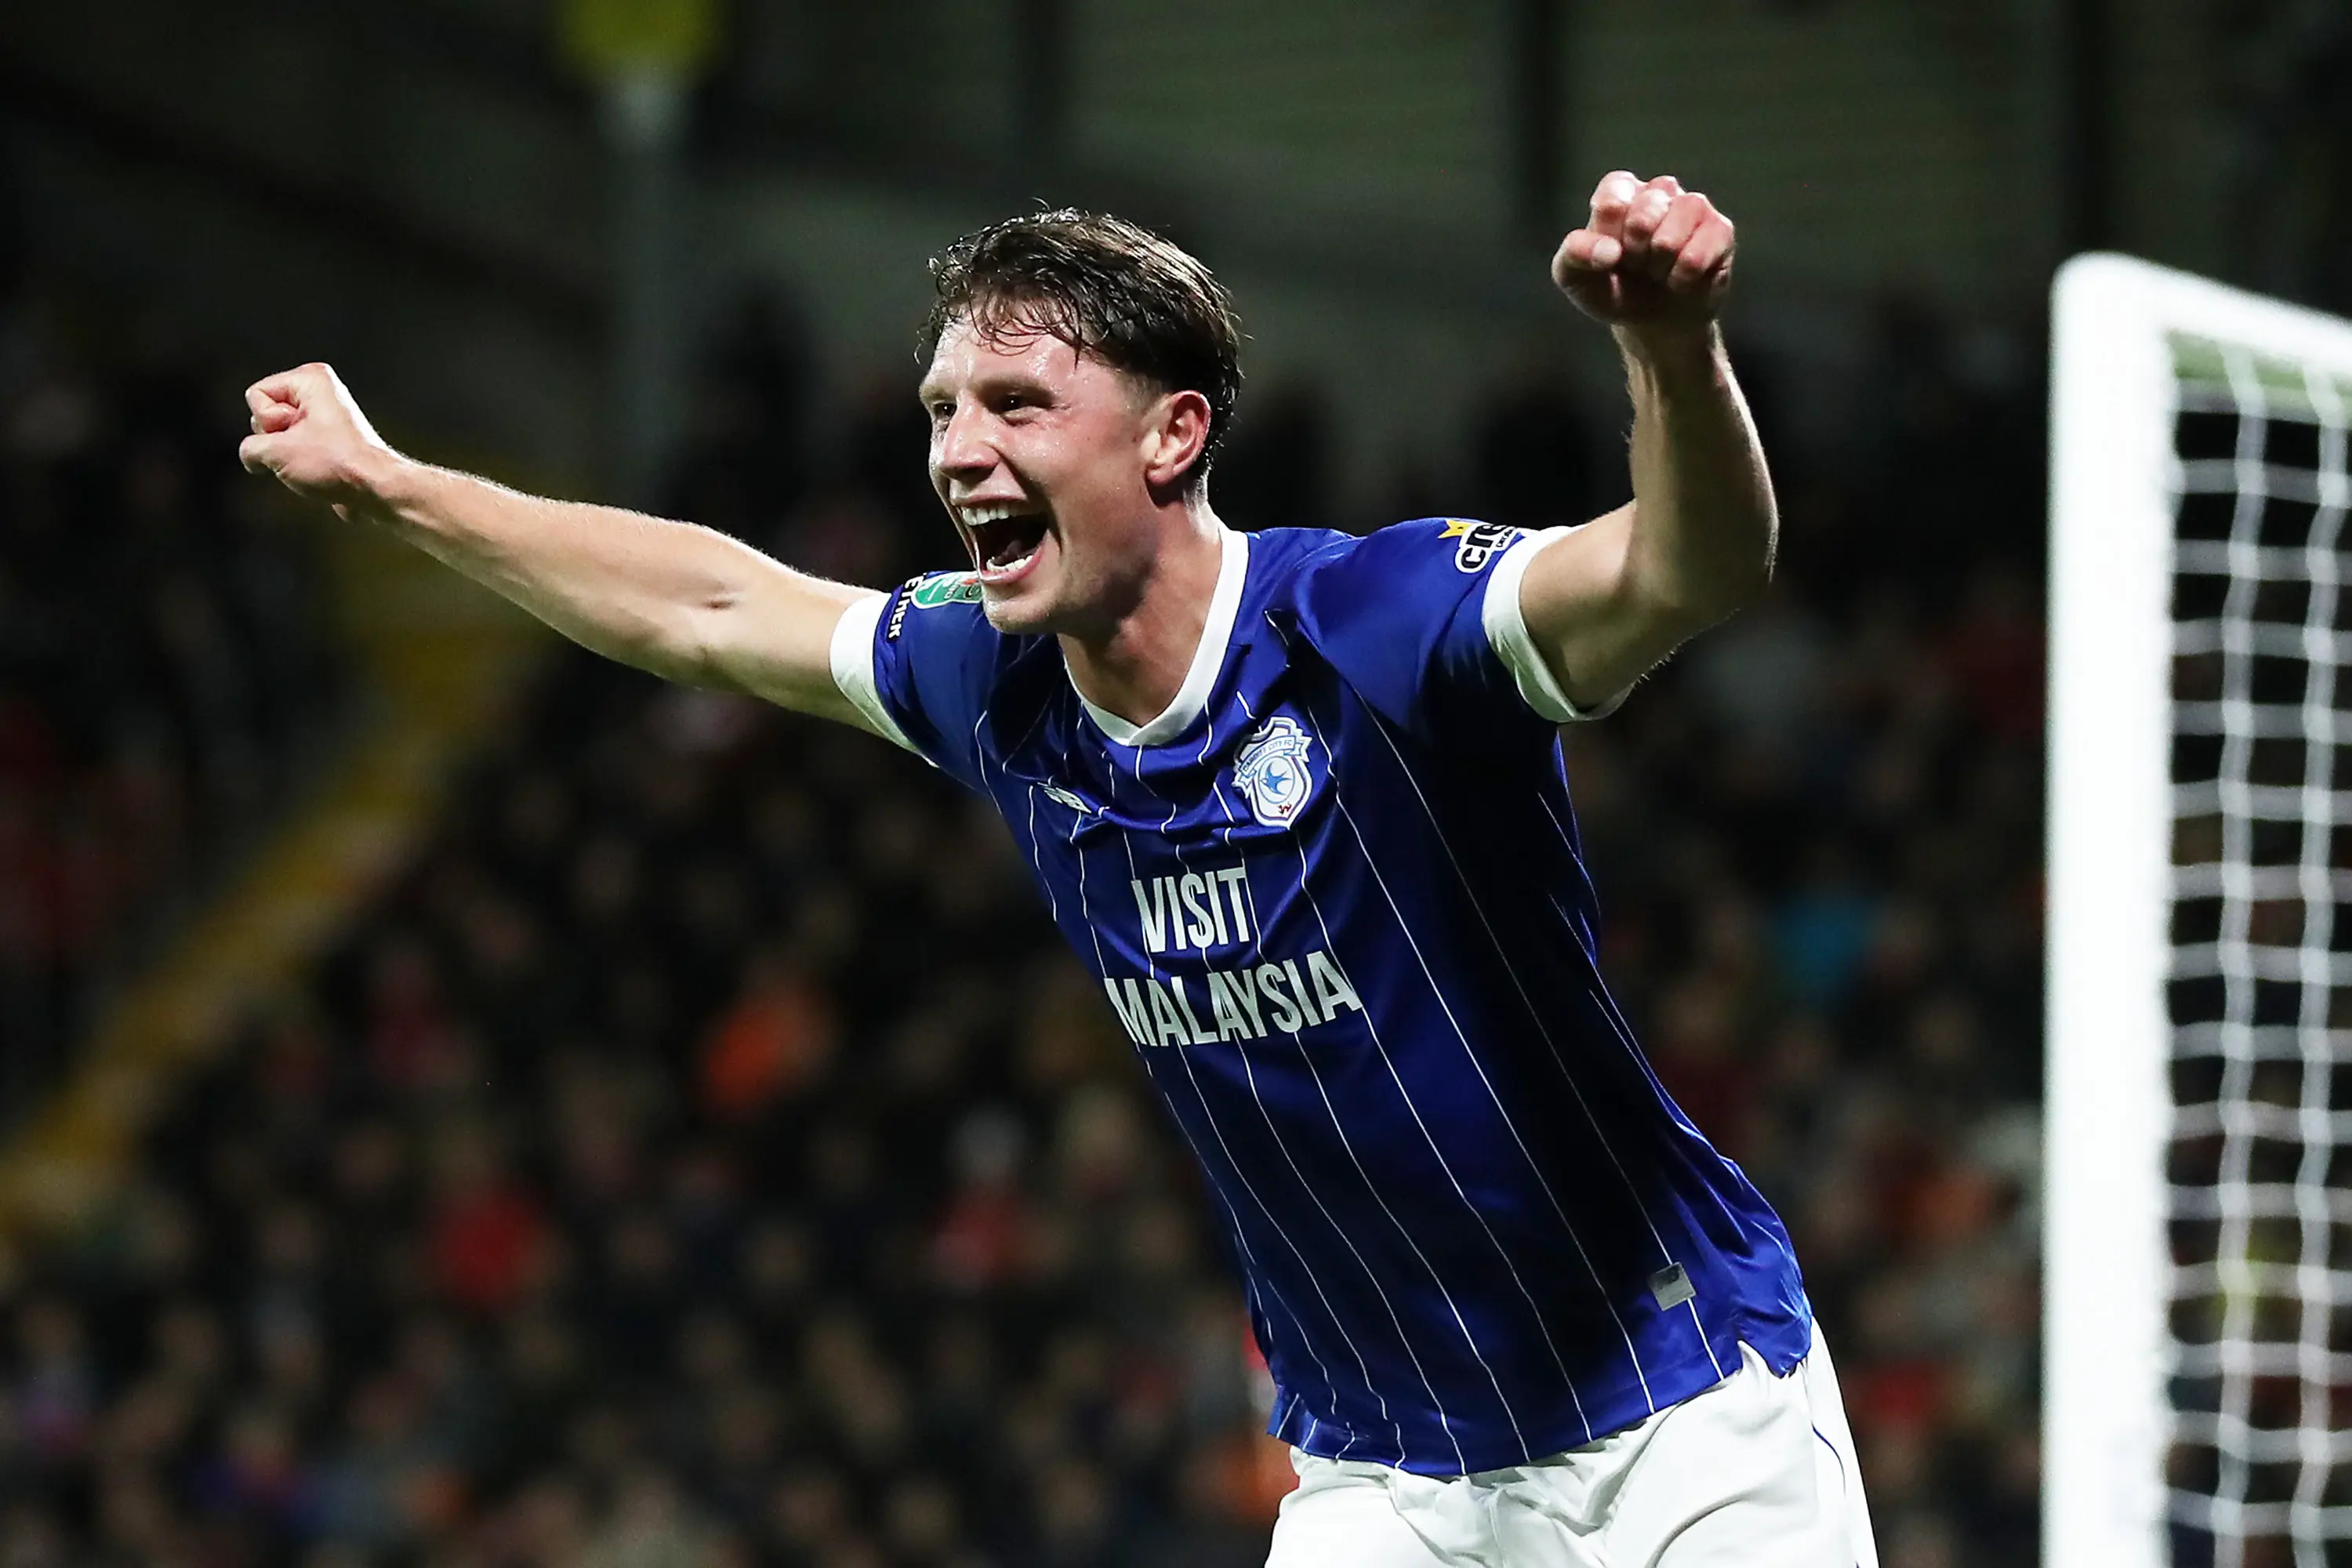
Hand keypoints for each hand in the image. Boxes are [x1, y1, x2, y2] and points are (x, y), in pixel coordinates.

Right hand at [238, 363, 400, 507]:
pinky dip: (297, 463)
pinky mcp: (326, 440)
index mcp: (311, 379)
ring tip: (313, 462)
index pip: (256, 394)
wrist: (376, 489)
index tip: (296, 431)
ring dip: (285, 455)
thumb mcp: (276, 453)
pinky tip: (316, 471)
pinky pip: (293, 449)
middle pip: (264, 414)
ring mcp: (323, 417)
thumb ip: (249, 448)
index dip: (268, 421)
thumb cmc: (338, 464)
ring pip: (277, 435)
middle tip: (306, 449)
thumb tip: (252, 456)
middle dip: (275, 438)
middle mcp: (319, 392)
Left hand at [1552, 172, 1733, 344]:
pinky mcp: (1720, 230)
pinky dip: (1682, 277)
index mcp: (1620, 190)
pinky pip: (1699, 252)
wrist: (1652, 322)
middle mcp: (1659, 190)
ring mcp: (1693, 206)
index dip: (1609, 237)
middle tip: (1636, 265)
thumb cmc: (1611, 289)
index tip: (1610, 256)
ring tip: (1657, 272)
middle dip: (1635, 253)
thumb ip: (1574, 255)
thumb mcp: (1575, 278)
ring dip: (1661, 262)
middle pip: (1645, 213)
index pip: (1613, 199)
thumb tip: (1609, 251)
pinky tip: (1678, 281)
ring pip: (1676, 227)